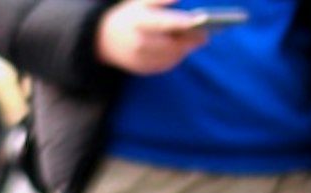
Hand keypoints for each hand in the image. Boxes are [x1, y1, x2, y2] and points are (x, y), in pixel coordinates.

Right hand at [95, 1, 215, 73]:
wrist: (105, 39)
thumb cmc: (131, 16)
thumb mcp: (141, 2)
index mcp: (138, 21)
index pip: (163, 22)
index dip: (182, 22)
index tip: (200, 20)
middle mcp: (138, 42)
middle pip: (170, 44)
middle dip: (189, 39)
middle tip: (206, 34)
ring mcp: (139, 58)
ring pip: (170, 56)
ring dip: (185, 49)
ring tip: (197, 40)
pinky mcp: (141, 69)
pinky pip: (165, 65)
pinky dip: (176, 57)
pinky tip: (182, 49)